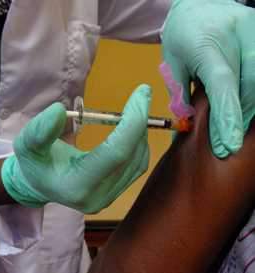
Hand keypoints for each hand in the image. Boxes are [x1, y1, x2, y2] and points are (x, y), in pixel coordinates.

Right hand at [1, 84, 150, 212]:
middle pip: (132, 156)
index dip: (132, 121)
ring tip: (135, 111)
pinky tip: (132, 130)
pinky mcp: (116, 192)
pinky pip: (137, 165)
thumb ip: (40, 131)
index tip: (142, 93)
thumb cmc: (35, 165)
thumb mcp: (27, 145)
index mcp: (77, 185)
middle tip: (141, 96)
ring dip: (140, 132)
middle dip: (140, 122)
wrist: (41, 185)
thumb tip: (59, 110)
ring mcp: (110, 197)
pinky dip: (139, 143)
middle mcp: (99, 196)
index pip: (116, 152)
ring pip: (139, 161)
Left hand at [161, 0, 254, 157]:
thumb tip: (188, 123)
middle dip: (237, 120)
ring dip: (247, 110)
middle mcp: (235, 37)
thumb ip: (181, 94)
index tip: (229, 144)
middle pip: (246, 87)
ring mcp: (252, 33)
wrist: (196, 6)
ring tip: (233, 130)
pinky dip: (253, 94)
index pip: (221, 84)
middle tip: (226, 144)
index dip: (227, 116)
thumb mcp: (173, 65)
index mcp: (206, 46)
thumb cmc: (181, 36)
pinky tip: (244, 108)